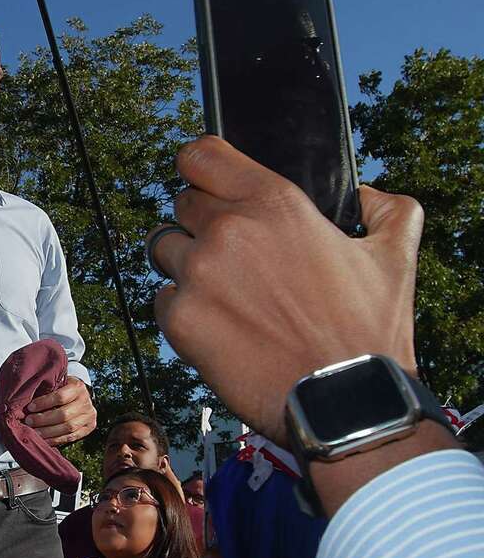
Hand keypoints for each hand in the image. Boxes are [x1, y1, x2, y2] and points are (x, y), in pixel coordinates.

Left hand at [24, 376, 97, 444]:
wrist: (80, 396)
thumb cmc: (62, 388)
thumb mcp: (57, 383)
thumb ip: (47, 390)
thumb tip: (26, 402)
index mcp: (78, 387)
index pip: (60, 397)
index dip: (44, 403)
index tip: (30, 408)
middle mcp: (86, 402)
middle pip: (64, 415)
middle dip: (43, 420)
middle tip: (28, 421)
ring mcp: (89, 416)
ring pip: (68, 428)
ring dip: (48, 432)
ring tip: (34, 432)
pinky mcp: (89, 428)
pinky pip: (71, 437)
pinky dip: (56, 440)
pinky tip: (44, 440)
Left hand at [150, 136, 422, 444]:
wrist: (344, 402)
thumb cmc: (370, 332)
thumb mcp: (396, 257)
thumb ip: (388, 209)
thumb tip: (367, 195)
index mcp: (274, 203)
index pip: (201, 156)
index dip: (202, 169)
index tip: (208, 185)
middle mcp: (228, 231)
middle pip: (181, 205)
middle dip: (202, 224)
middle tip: (233, 258)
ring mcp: (198, 274)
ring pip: (164, 249)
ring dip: (186, 266)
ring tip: (225, 294)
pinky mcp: (179, 318)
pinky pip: (162, 299)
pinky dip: (182, 310)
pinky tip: (219, 327)